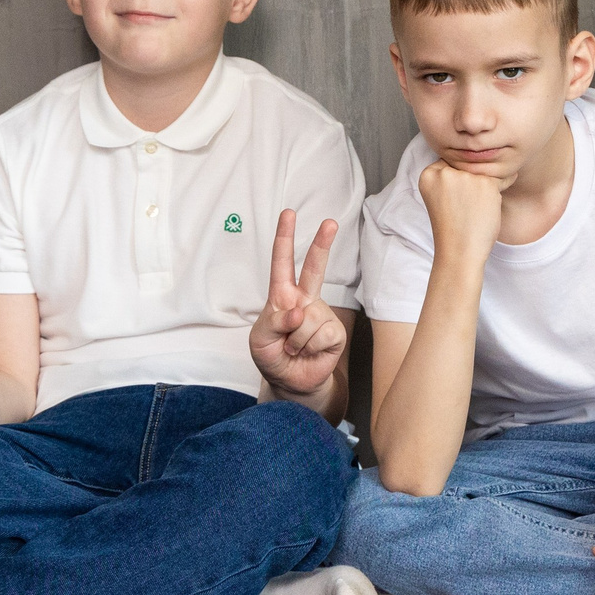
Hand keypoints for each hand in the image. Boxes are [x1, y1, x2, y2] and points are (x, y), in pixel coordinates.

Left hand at [250, 210, 346, 398]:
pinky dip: (309, 347)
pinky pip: (321, 334)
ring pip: (309, 318)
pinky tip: (308, 352)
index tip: (288, 213)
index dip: (284, 237)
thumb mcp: (260, 339)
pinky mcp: (334, 332)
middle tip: (330, 222)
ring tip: (293, 348)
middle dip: (322, 244)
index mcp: (282, 295)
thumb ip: (275, 322)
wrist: (290, 382)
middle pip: (314, 268)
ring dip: (296, 339)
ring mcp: (321, 314)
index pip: (282, 262)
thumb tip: (299, 312)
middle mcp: (304, 300)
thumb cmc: (272, 355)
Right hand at [416, 159, 506, 257]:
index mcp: (428, 174)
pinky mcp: (486, 183)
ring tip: (477, 208)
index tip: (457, 197)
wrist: (459, 252)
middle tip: (467, 205)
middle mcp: (445, 172)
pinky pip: (500, 178)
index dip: (457, 180)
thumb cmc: (452, 228)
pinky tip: (490, 204)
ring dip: (485, 186)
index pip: (449, 164)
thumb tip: (476, 155)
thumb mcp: (439, 196)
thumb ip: (449, 176)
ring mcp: (466, 177)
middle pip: (466, 166)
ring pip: (482, 172)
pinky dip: (501, 189)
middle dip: (471, 182)